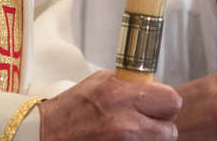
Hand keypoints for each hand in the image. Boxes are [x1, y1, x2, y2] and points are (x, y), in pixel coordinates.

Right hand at [40, 70, 181, 140]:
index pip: (171, 100)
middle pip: (170, 131)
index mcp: (120, 95)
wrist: (46, 135)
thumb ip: (129, 83)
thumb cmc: (71, 109)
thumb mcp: (100, 82)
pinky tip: (123, 140)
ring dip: (151, 139)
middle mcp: (125, 123)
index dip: (166, 103)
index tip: (157, 104)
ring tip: (133, 133)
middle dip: (162, 126)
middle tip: (147, 122)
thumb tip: (153, 84)